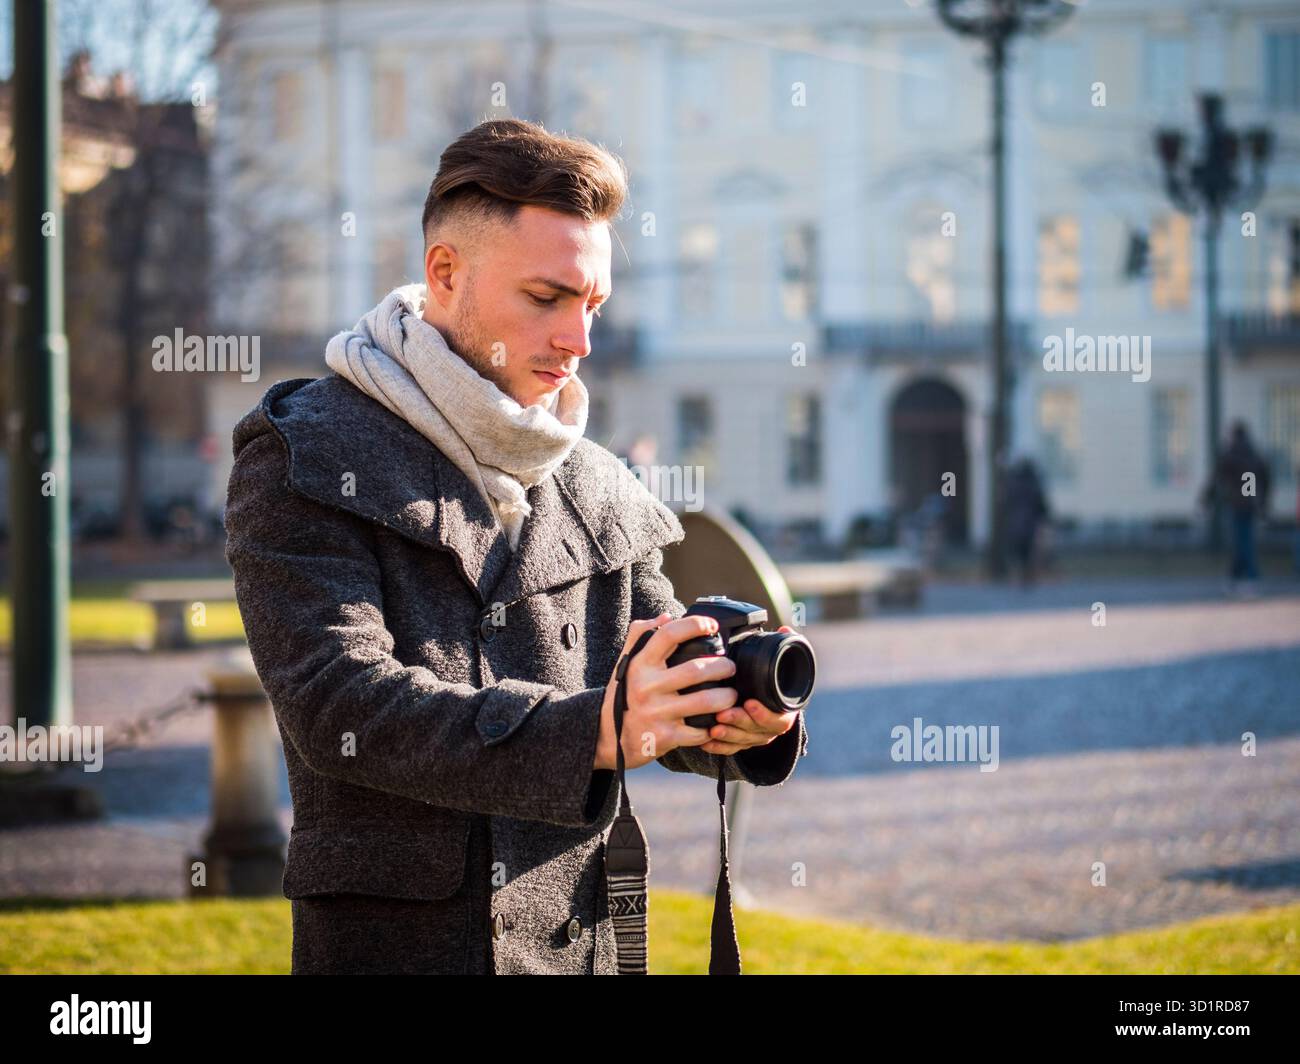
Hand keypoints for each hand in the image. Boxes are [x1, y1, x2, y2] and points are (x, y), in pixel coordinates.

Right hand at [594, 612, 742, 770]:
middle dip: (722, 666)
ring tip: (731, 695)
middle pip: (695, 669)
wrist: (607, 737)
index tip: (712, 626)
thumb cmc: (623, 695)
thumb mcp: (626, 663)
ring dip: (726, 697)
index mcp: (640, 664)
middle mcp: (647, 686)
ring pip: (705, 701)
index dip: (694, 625)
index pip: (668, 634)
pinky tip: (716, 722)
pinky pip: (700, 731)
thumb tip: (666, 616)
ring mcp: (656, 712)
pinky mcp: (665, 737)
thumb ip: (640, 635)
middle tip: (730, 668)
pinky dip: (713, 727)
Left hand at [699, 625, 800, 755]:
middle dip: (740, 723)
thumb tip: (786, 630)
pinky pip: (731, 749)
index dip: (765, 714)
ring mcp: (756, 736)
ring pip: (743, 742)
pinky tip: (705, 740)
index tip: (750, 703)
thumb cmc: (771, 677)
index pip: (779, 719)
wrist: (768, 697)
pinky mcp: (741, 741)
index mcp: (783, 710)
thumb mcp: (779, 662)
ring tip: (712, 727)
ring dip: (728, 736)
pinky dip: (719, 747)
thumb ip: (784, 647)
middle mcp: (770, 726)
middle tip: (723, 714)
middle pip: (757, 732)